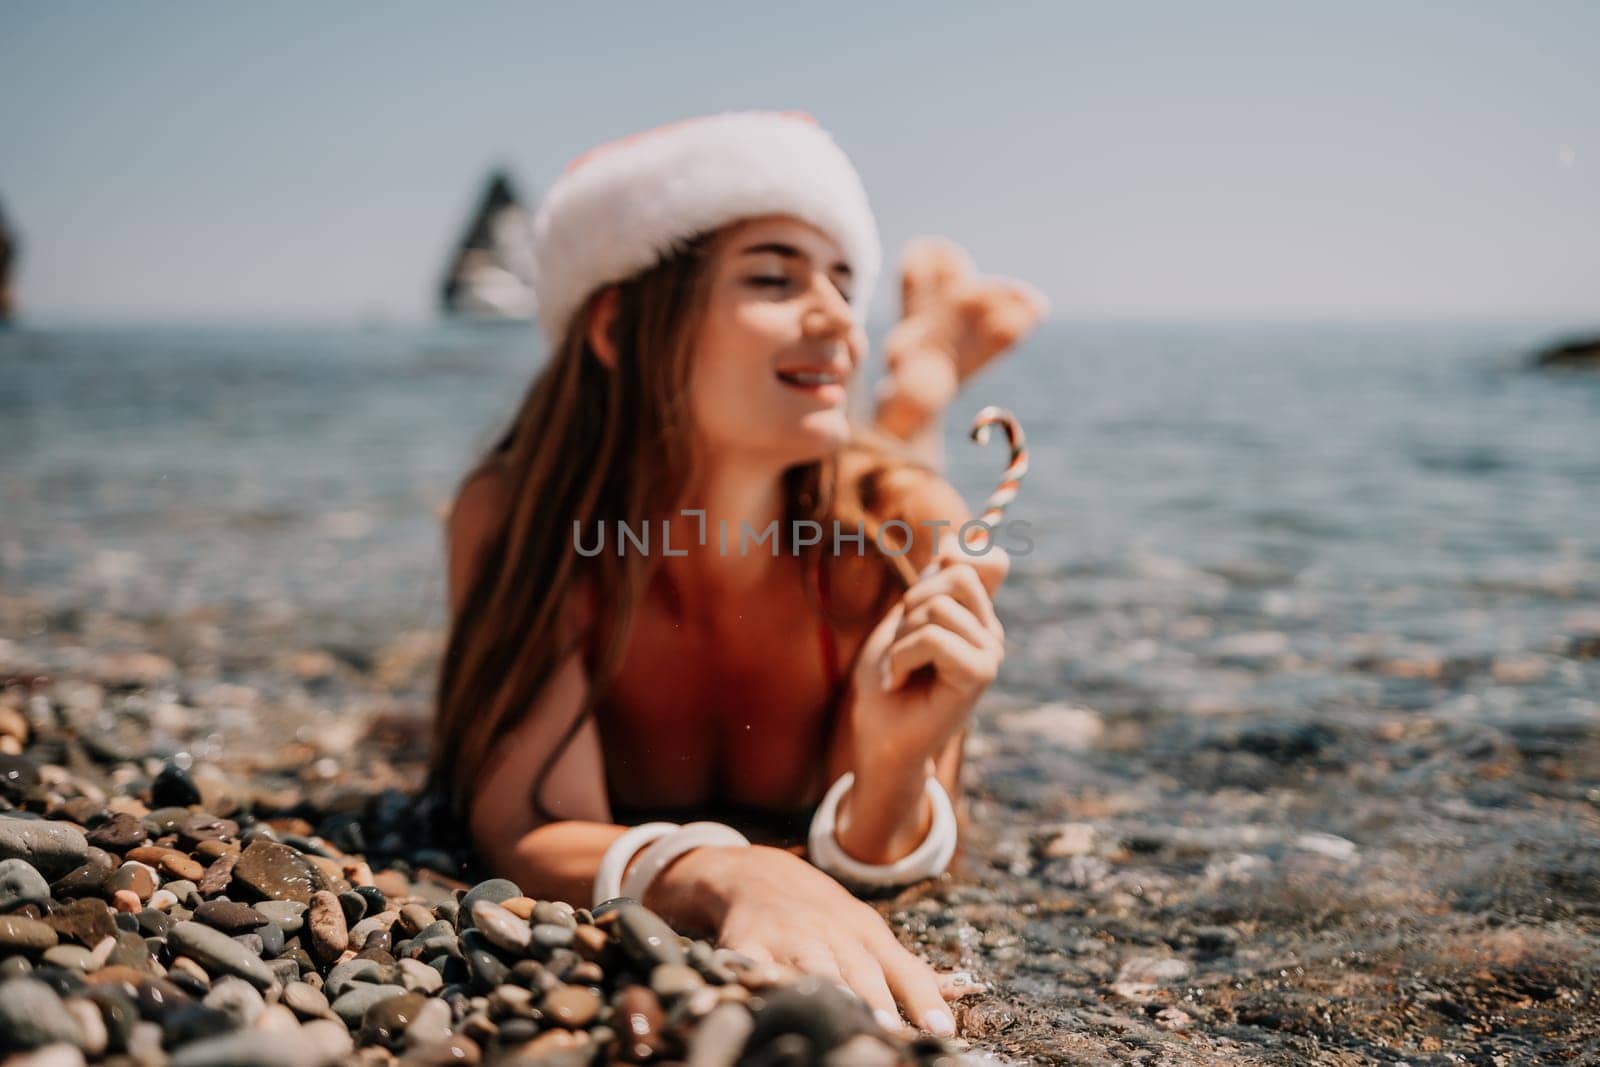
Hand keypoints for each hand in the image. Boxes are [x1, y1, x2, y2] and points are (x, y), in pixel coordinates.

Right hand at [709, 844, 962, 1036]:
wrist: (759, 873)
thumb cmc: (825, 916)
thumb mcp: (870, 934)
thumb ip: (910, 973)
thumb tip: (959, 997)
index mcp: (868, 937)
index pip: (905, 971)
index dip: (924, 1001)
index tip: (943, 1031)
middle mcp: (833, 936)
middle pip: (859, 972)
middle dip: (876, 1002)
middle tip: (890, 1031)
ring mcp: (789, 938)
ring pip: (812, 967)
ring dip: (828, 992)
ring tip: (842, 1018)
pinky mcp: (746, 944)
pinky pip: (751, 964)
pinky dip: (757, 979)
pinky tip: (766, 995)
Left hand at [849, 534, 1006, 768]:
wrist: (880, 738)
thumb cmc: (887, 681)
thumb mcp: (903, 620)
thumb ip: (932, 584)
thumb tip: (959, 541)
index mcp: (976, 616)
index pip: (983, 561)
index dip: (951, 563)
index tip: (918, 600)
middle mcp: (991, 631)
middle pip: (956, 574)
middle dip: (911, 605)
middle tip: (901, 646)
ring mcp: (991, 653)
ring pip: (938, 608)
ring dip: (901, 638)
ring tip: (900, 669)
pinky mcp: (980, 674)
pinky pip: (933, 638)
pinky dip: (902, 658)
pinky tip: (900, 682)